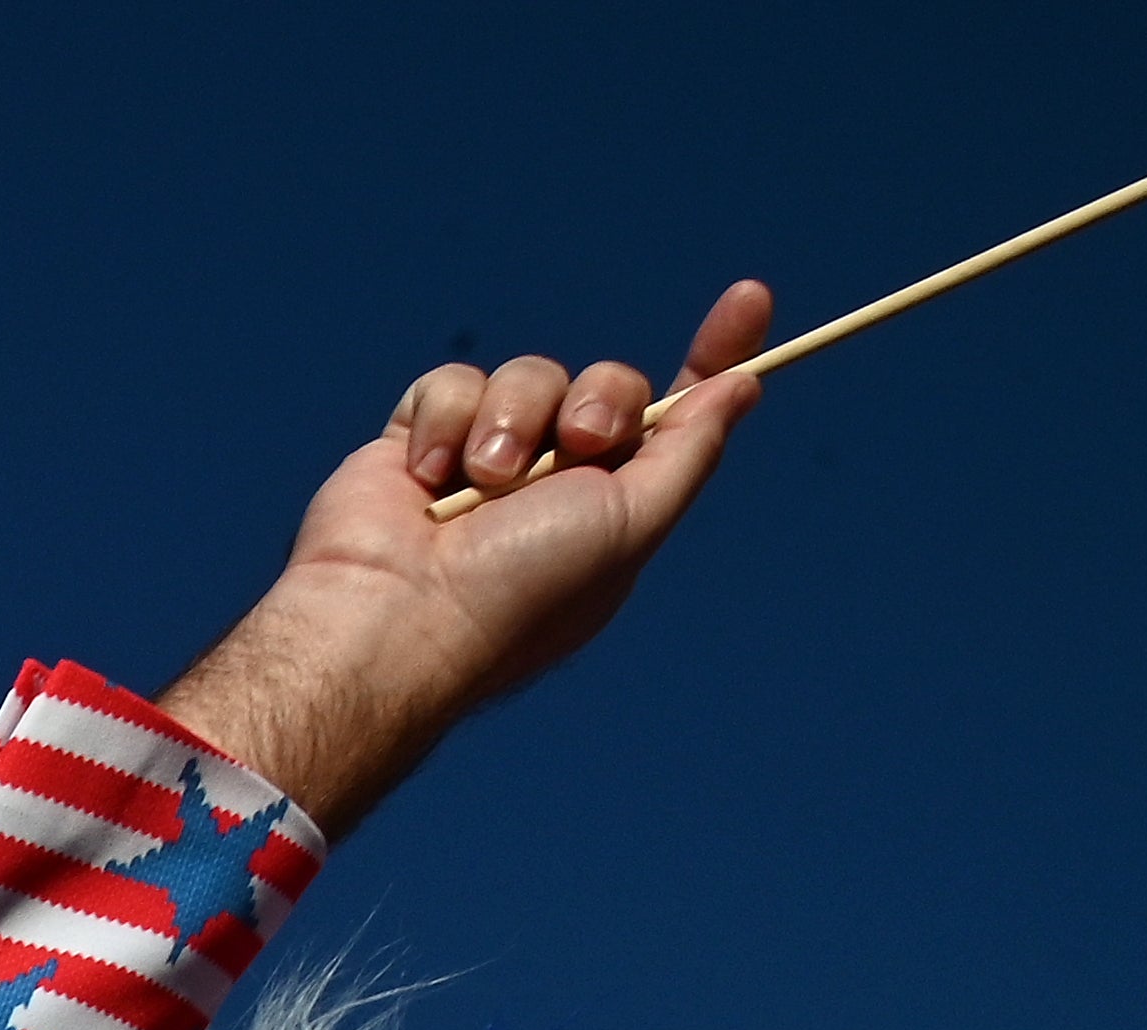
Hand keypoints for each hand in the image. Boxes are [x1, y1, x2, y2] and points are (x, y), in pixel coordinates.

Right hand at [160, 281, 772, 834]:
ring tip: (481, 479)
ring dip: (512, 418)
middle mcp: (555, 478)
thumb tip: (742, 388)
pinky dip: (444, 421)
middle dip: (600, 401)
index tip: (749, 297)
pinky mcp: (420, 443)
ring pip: (527, 375)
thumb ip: (689, 450)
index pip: (678, 415)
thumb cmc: (520, 590)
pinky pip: (450, 383)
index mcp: (614, 504)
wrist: (398, 616)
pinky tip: (425, 475)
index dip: (716, 355)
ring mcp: (485, 458)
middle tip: (577, 443)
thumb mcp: (632, 524)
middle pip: (608, 383)